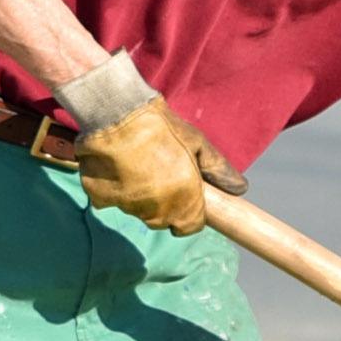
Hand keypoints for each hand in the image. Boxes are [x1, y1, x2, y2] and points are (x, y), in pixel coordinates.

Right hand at [71, 103, 234, 233]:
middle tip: (160, 173)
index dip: (190, 212)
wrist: (115, 113)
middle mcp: (156, 211)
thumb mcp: (197, 142)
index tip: (186, 193)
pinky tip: (117, 166)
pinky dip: (115, 189)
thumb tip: (239, 189)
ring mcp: (127, 207)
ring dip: (141, 197)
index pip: (190, 226)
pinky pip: (112, 200)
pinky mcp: (101, 199)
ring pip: (139, 211)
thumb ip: (219, 169)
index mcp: (183, 201)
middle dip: (166, 204)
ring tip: (137, 165)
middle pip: (164, 220)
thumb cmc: (161, 127)